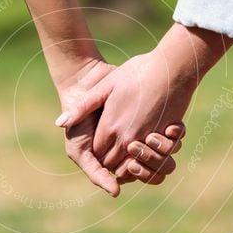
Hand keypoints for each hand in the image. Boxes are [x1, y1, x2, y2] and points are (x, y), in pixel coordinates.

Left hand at [57, 24, 232, 185]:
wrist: (172, 68)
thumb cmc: (138, 72)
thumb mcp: (105, 86)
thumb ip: (82, 107)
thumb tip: (60, 123)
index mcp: (110, 127)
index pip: (97, 154)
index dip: (97, 152)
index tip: (99, 145)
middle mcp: (127, 138)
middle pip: (113, 163)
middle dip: (111, 162)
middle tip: (111, 152)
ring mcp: (147, 140)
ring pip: (133, 165)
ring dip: (130, 162)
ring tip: (128, 152)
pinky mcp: (165, 138)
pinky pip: (152, 158)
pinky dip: (148, 156)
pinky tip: (146, 144)